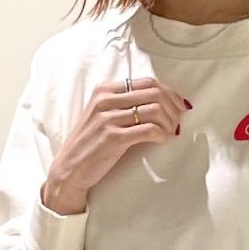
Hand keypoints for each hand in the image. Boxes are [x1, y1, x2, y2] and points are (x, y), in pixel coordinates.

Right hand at [42, 79, 192, 209]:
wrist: (70, 168)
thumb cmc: (90, 143)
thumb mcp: (102, 115)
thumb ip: (125, 104)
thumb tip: (161, 102)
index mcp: (105, 90)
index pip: (147, 82)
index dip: (169, 93)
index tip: (178, 106)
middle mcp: (106, 100)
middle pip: (154, 93)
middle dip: (173, 107)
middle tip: (177, 121)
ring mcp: (108, 118)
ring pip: (155, 110)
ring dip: (169, 122)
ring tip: (170, 133)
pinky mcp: (113, 138)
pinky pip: (149, 130)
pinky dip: (161, 135)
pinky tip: (162, 140)